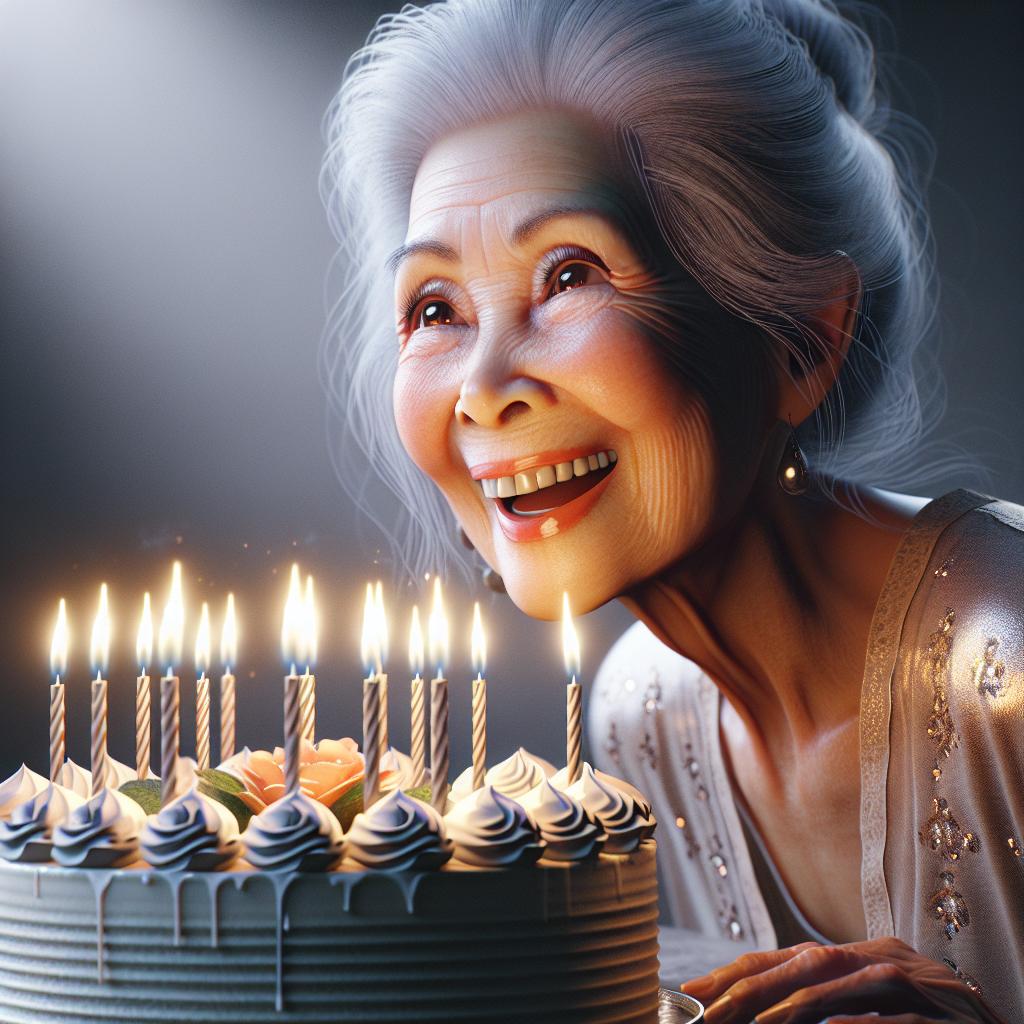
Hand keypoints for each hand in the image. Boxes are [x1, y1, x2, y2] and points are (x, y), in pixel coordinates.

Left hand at [680, 938, 1005, 1023]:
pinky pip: (898, 1016)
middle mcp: (883, 957)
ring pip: (845, 981)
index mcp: (860, 956)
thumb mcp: (869, 1010)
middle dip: (751, 987)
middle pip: (807, 962)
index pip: (788, 958)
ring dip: (796, 1006)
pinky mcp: (945, 1011)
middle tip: (708, 1013)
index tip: (692, 994)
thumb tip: (760, 1015)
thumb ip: (821, 1007)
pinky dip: (863, 1023)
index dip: (737, 973)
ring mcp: (916, 980)